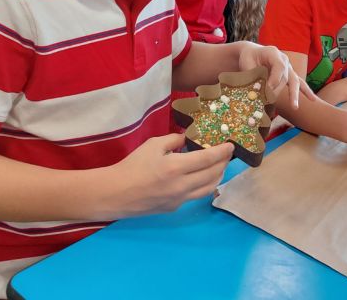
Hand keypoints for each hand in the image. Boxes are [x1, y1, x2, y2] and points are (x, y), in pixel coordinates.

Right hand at [115, 134, 232, 215]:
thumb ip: (174, 140)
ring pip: (208, 189)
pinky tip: (201, 178)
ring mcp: (180, 200)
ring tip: (219, 167)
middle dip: (223, 163)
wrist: (116, 193)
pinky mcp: (174, 208)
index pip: (208, 159)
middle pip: (213, 175)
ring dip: (218, 176)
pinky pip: (195, 196)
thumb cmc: (132, 166)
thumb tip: (187, 138)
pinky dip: (203, 185)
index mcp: (176, 167)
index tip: (230, 145)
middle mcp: (182, 186)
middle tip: (226, 155)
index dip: (222, 151)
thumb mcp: (152, 145)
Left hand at [238, 42, 319, 109]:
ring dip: (294, 95)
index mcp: (273, 53)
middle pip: (286, 76)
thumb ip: (252, 75)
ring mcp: (288, 68)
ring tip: (294, 107)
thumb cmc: (248, 58)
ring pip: (295, 81)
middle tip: (269, 99)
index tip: (267, 88)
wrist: (253, 53)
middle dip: (278, 89)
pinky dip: (306, 91)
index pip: (279, 67)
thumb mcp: (246, 63)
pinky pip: (299, 83)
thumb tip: (257, 90)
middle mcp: (284, 60)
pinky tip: (313, 100)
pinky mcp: (289, 75)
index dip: (275, 78)